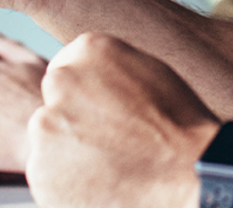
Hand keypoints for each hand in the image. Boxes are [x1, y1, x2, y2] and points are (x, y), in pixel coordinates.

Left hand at [27, 34, 219, 207]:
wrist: (191, 176)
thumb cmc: (181, 129)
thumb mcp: (149, 72)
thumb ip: (109, 70)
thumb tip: (90, 78)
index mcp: (89, 50)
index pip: (67, 71)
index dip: (87, 99)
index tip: (106, 115)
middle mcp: (62, 82)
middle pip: (54, 105)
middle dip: (73, 123)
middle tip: (110, 143)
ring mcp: (47, 126)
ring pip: (49, 141)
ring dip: (68, 153)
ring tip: (111, 165)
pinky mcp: (41, 169)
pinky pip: (48, 175)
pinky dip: (66, 183)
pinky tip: (101, 183)